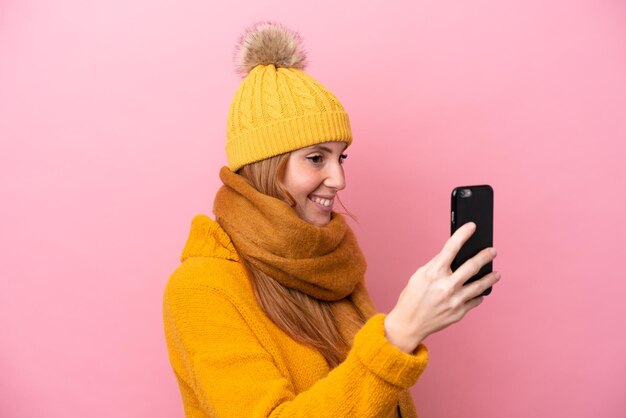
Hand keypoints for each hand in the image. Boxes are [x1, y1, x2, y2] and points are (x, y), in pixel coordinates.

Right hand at [384, 222, 500, 352]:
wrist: (409, 324)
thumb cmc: (412, 297)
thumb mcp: (419, 276)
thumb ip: (436, 265)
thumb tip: (453, 254)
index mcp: (433, 273)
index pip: (451, 247)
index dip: (463, 234)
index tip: (472, 226)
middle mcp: (446, 286)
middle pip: (472, 266)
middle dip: (485, 256)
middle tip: (492, 251)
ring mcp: (454, 300)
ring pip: (480, 285)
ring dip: (490, 278)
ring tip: (496, 274)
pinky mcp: (459, 312)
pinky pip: (474, 300)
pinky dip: (478, 295)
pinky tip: (480, 292)